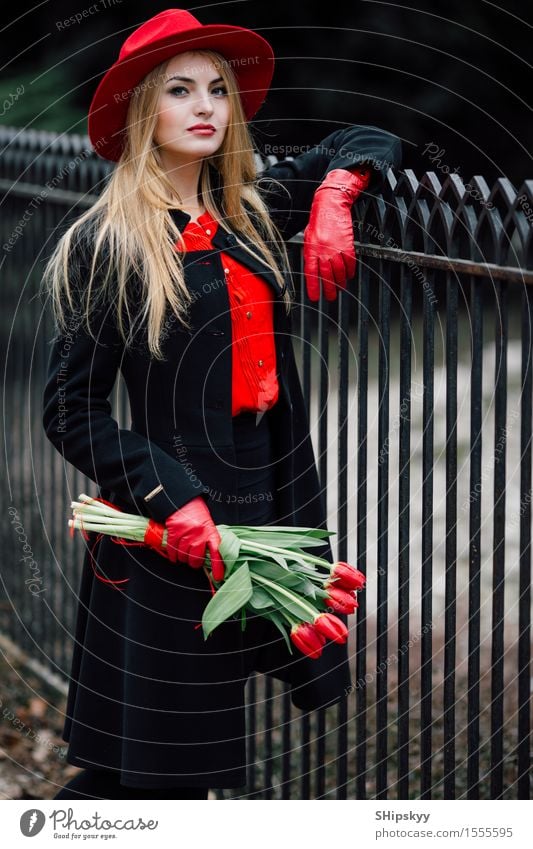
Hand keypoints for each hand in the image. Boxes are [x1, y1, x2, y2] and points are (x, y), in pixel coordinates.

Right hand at [164, 496, 224, 581]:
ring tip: (182, 554)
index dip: (218, 566)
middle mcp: (200, 534)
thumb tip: (208, 557)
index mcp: (211, 532)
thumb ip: (208, 539)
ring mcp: (187, 534)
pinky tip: (174, 555)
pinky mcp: (174, 533)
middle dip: (194, 563)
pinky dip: (172, 555)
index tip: (219, 577)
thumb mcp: (207, 525)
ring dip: (182, 558)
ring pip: (183, 556)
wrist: (183, 501)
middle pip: (196, 559)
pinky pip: (173, 551)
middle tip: (193, 561)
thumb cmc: (196, 514)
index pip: (217, 553)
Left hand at [303, 167, 370, 300]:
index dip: (313, 287)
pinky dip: (350, 271)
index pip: (311, 274)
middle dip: (329, 289)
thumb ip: (311, 253)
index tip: (315, 297)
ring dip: (341, 282)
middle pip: (327, 276)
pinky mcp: (347, 244)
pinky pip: (350, 262)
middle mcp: (323, 251)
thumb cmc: (318, 220)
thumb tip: (313, 269)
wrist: (331, 204)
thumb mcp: (309, 238)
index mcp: (311, 249)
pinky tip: (349, 275)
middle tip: (332, 297)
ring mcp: (336, 248)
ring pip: (339, 271)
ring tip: (341, 288)